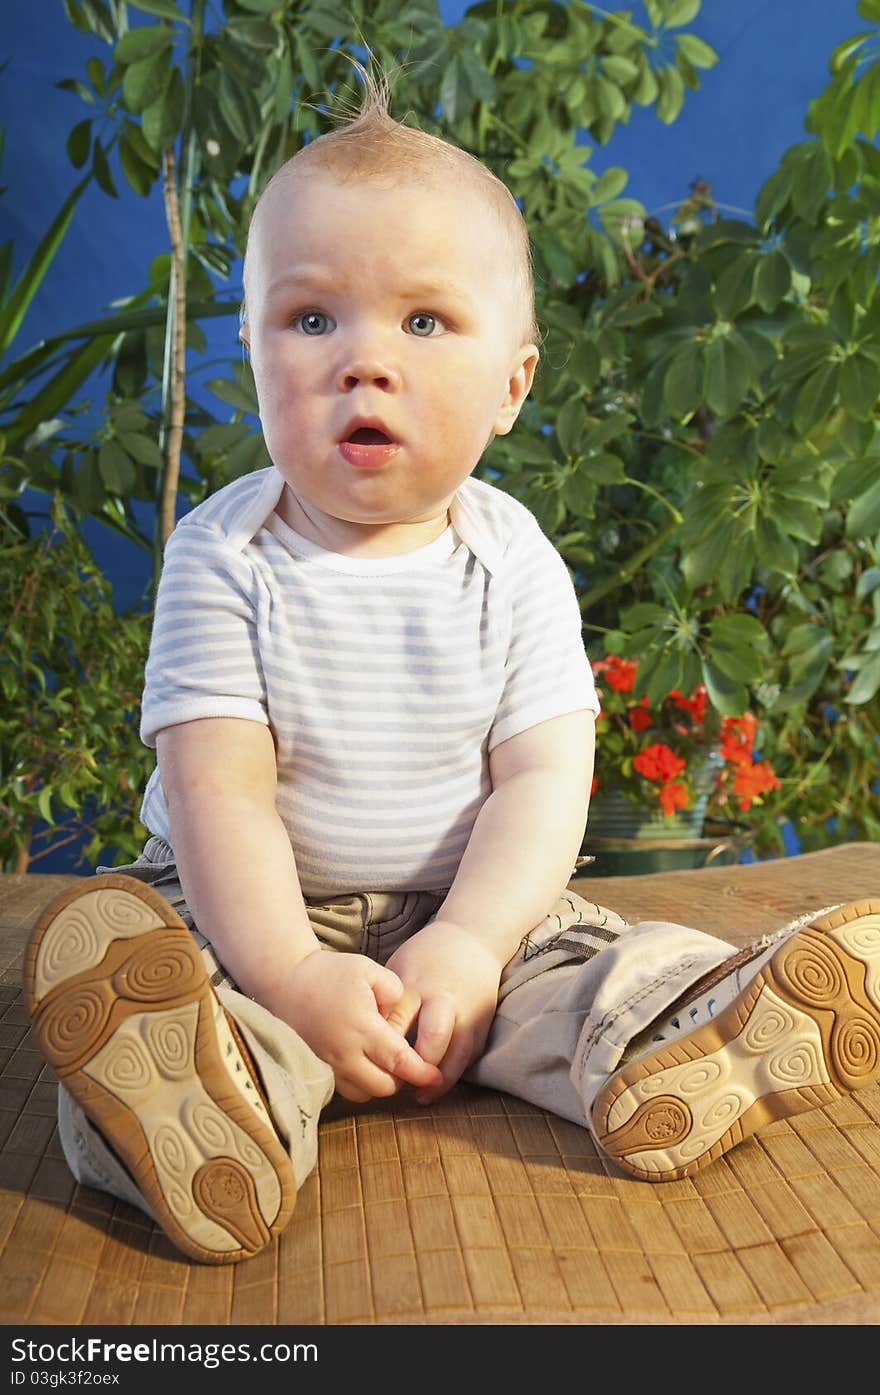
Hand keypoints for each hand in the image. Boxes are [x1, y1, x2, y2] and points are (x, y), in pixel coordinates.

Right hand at [281, 949, 443, 1101]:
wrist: (284, 980)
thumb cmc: (329, 972)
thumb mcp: (369, 970)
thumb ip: (395, 992)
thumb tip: (402, 1020)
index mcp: (362, 1029)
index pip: (399, 1062)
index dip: (422, 1073)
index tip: (436, 1077)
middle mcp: (344, 1053)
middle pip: (383, 1086)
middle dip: (401, 1079)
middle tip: (408, 1061)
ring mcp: (326, 1065)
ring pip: (362, 1094)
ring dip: (378, 1083)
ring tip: (384, 1062)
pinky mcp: (315, 1068)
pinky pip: (343, 1090)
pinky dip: (358, 1083)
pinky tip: (363, 1062)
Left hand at [384, 920, 501, 1102]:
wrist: (474, 939)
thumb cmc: (428, 955)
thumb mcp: (401, 965)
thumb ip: (388, 998)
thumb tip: (365, 1032)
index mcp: (417, 982)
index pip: (398, 1020)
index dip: (385, 1046)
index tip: (371, 1064)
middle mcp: (444, 998)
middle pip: (433, 1036)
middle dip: (418, 1064)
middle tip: (399, 1083)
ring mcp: (468, 1011)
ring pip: (458, 1052)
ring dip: (440, 1079)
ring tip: (421, 1096)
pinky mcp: (483, 1021)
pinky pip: (471, 1054)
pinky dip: (456, 1072)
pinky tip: (440, 1086)